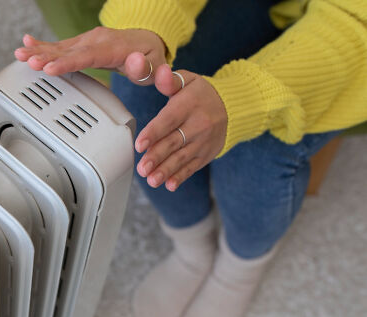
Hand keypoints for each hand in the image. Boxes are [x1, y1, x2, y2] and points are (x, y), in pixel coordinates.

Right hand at [14, 27, 165, 83]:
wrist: (147, 41)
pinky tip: (27, 42)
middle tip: (28, 62)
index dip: (68, 63)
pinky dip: (43, 44)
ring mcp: (88, 40)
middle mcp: (98, 40)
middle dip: (47, 56)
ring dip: (39, 50)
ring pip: (61, 46)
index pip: (87, 56)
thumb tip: (134, 62)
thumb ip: (145, 67)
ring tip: (19, 53)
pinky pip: (61, 44)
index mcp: (113, 48)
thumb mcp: (155, 66)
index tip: (51, 68)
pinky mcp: (82, 43)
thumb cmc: (150, 58)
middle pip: (69, 50)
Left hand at [135, 65, 227, 191]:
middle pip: (174, 142)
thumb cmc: (201, 94)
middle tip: (142, 168)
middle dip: (157, 157)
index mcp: (189, 104)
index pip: (169, 120)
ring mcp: (203, 141)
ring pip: (182, 158)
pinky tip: (170, 185)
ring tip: (152, 180)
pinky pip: (193, 167)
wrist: (235, 106)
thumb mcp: (188, 80)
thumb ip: (170, 81)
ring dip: (166, 171)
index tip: (139, 145)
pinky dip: (181, 176)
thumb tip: (161, 73)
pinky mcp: (207, 154)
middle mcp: (198, 124)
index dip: (153, 133)